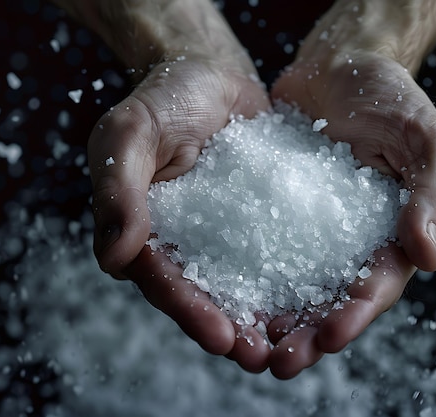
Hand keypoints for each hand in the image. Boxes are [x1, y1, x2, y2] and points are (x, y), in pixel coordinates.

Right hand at [87, 54, 271, 371]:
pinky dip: (294, 276)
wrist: (210, 76)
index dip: (189, 310)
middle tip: (263, 358)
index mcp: (146, 232)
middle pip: (206, 294)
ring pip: (244, 283)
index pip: (163, 280)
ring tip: (295, 345)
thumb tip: (114, 258)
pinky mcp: (261, 219)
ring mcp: (226, 233)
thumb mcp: (131, 133)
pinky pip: (278, 250)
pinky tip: (321, 297)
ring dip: (266, 316)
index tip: (221, 336)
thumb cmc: (162, 100)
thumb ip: (119, 189)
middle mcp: (186, 242)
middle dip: (233, 327)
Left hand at [267, 51, 435, 377]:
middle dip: (306, 333)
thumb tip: (429, 257)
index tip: (328, 338)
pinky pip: (259, 246)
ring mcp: (310, 229)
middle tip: (277, 362)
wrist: (340, 65)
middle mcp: (349, 241)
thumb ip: (433, 195)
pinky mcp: (275, 210)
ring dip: (271, 317)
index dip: (354, 315)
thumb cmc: (393, 98)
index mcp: (393, 234)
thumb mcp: (427, 139)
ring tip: (245, 345)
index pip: (377, 285)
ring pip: (291, 283)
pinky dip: (245, 274)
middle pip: (329, 298)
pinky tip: (220, 294)